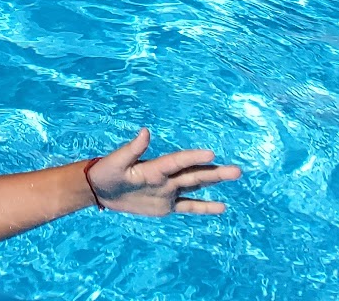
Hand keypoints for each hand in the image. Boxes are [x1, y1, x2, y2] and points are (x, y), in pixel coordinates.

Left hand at [85, 128, 239, 216]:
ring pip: (196, 186)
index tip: (211, 153)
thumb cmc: (107, 171)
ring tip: (234, 176)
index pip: (178, 162)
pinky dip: (204, 207)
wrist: (102, 189)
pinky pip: (189, 206)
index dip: (193, 158)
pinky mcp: (167, 205)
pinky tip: (221, 206)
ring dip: (214, 183)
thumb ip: (132, 149)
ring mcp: (169, 191)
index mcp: (155, 167)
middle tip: (237, 170)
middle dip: (215, 172)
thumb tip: (145, 131)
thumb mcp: (118, 161)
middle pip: (194, 174)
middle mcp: (167, 177)